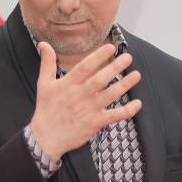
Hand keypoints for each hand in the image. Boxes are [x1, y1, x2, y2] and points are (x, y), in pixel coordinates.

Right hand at [29, 41, 141, 161]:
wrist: (46, 138)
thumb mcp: (43, 83)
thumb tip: (43, 43)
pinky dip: (128, 110)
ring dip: (125, 84)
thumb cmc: (46, 109)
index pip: (85, 67)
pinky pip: (115, 116)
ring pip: (111, 95)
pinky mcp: (95, 123)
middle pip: (101, 79)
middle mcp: (80, 95)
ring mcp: (89, 109)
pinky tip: (138, 103)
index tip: (111, 47)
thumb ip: (47, 63)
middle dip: (115, 67)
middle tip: (129, 57)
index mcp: (68, 84)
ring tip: (137, 74)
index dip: (98, 56)